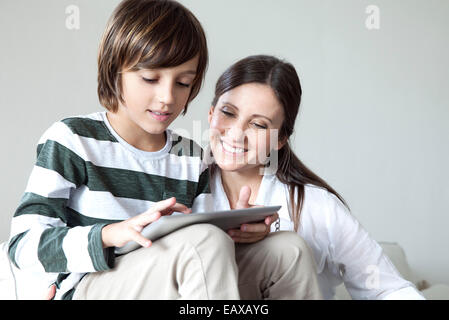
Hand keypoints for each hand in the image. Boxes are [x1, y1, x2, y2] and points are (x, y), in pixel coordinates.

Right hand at [45, 197, 190, 299]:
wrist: (114, 233)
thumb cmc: (136, 227)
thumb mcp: (149, 222)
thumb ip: (162, 216)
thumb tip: (178, 212)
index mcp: (150, 213)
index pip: (165, 207)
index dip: (176, 207)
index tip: (188, 210)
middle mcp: (143, 216)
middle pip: (155, 207)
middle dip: (165, 204)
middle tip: (173, 200)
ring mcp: (135, 223)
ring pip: (144, 218)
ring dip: (151, 217)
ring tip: (159, 216)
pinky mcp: (128, 233)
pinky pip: (136, 236)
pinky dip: (142, 239)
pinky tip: (149, 244)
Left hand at [228, 186, 278, 242]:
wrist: (239, 219)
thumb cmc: (244, 211)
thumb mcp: (243, 204)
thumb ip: (244, 197)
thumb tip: (246, 188)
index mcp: (267, 214)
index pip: (273, 216)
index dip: (271, 218)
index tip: (267, 220)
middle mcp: (266, 225)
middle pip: (261, 228)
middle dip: (251, 228)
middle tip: (242, 226)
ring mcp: (261, 233)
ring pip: (253, 235)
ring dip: (242, 234)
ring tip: (231, 231)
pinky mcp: (254, 239)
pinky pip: (248, 240)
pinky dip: (240, 239)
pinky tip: (232, 237)